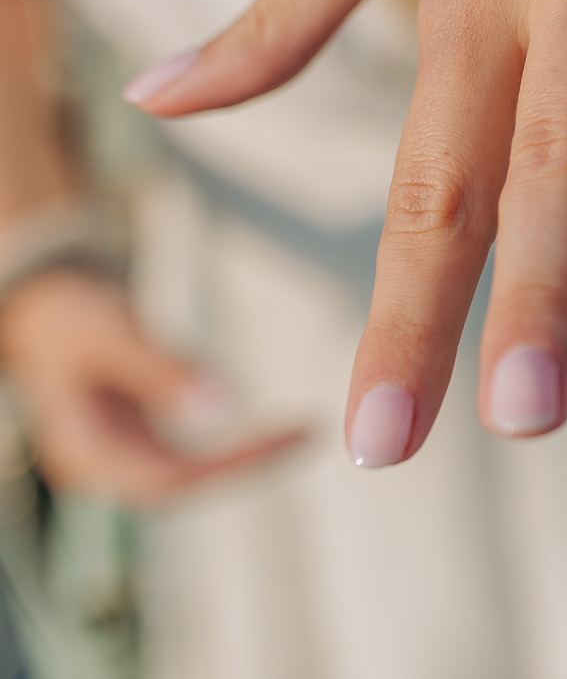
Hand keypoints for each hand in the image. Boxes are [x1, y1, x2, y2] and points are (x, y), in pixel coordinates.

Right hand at [0, 270, 303, 502]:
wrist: (40, 303)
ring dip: (243, 458)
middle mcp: (98, 465)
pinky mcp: (132, 437)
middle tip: (306, 433)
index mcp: (84, 453)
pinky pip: (187, 455)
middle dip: (247, 464)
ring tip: (299, 431)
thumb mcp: (112, 334)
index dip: (233, 466)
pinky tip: (267, 430)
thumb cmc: (69, 314)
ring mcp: (115, 454)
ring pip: (188, 473)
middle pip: (184, 485)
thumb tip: (220, 407)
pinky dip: (228, 445)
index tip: (288, 437)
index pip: (168, 482)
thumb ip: (161, 371)